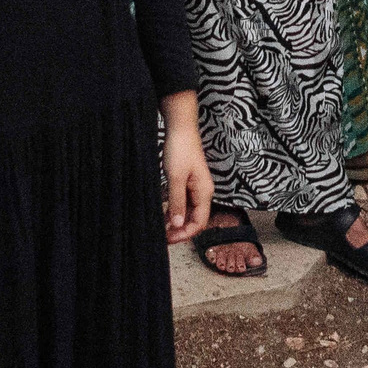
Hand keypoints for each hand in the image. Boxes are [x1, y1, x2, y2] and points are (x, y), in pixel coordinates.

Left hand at [160, 107, 213, 244]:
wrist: (180, 128)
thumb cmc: (180, 149)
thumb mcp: (176, 178)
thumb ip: (178, 202)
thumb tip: (178, 225)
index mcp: (204, 192)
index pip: (199, 222)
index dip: (185, 234)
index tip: (170, 239)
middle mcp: (203, 192)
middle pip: (195, 219)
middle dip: (180, 231)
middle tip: (163, 237)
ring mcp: (196, 187)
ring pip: (188, 212)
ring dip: (177, 222)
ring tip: (162, 229)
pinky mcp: (188, 182)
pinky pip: (184, 202)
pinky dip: (175, 210)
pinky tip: (164, 215)